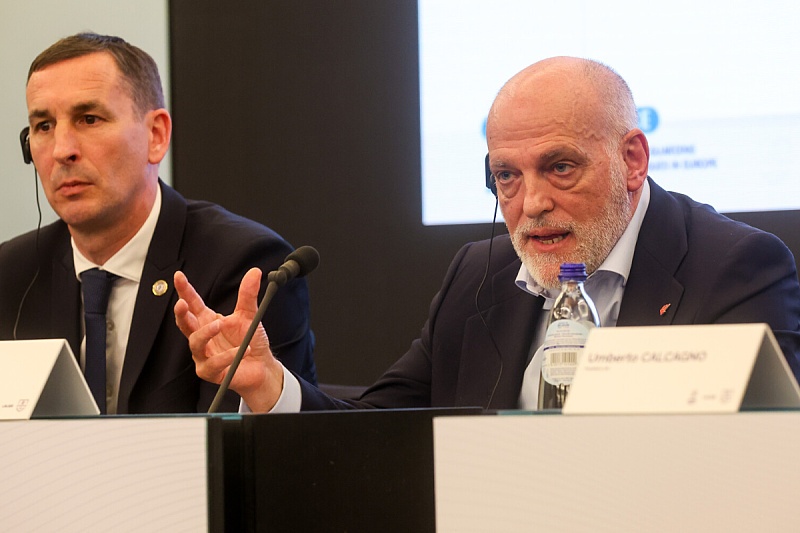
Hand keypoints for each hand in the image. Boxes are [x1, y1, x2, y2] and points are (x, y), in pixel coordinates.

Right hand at [174, 267, 283, 411]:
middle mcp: (202, 336)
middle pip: (185, 323)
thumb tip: (255, 272)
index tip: (178, 276)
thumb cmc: (250, 340)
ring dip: (206, 333)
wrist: (261, 366)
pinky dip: (227, 356)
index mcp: (208, 320)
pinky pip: (213, 363)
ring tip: (220, 324)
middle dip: (181, 313)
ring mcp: (203, 355)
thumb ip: (248, 294)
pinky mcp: (209, 371)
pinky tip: (240, 350)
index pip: (193, 303)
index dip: (184, 290)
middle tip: (182, 303)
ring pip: (195, 343)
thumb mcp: (249, 314)